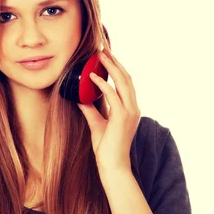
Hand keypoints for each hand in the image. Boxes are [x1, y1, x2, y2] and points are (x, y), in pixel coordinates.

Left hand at [77, 47, 140, 173]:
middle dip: (115, 61)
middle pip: (126, 78)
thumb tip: (80, 97)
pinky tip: (93, 76)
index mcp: (130, 109)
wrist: (113, 165)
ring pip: (123, 82)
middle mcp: (133, 108)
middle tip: (104, 48)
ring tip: (100, 55)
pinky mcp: (122, 117)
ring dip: (111, 67)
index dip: (117, 67)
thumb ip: (91, 110)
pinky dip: (103, 84)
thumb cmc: (106, 149)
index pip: (125, 83)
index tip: (107, 55)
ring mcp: (130, 112)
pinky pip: (113, 95)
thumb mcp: (97, 125)